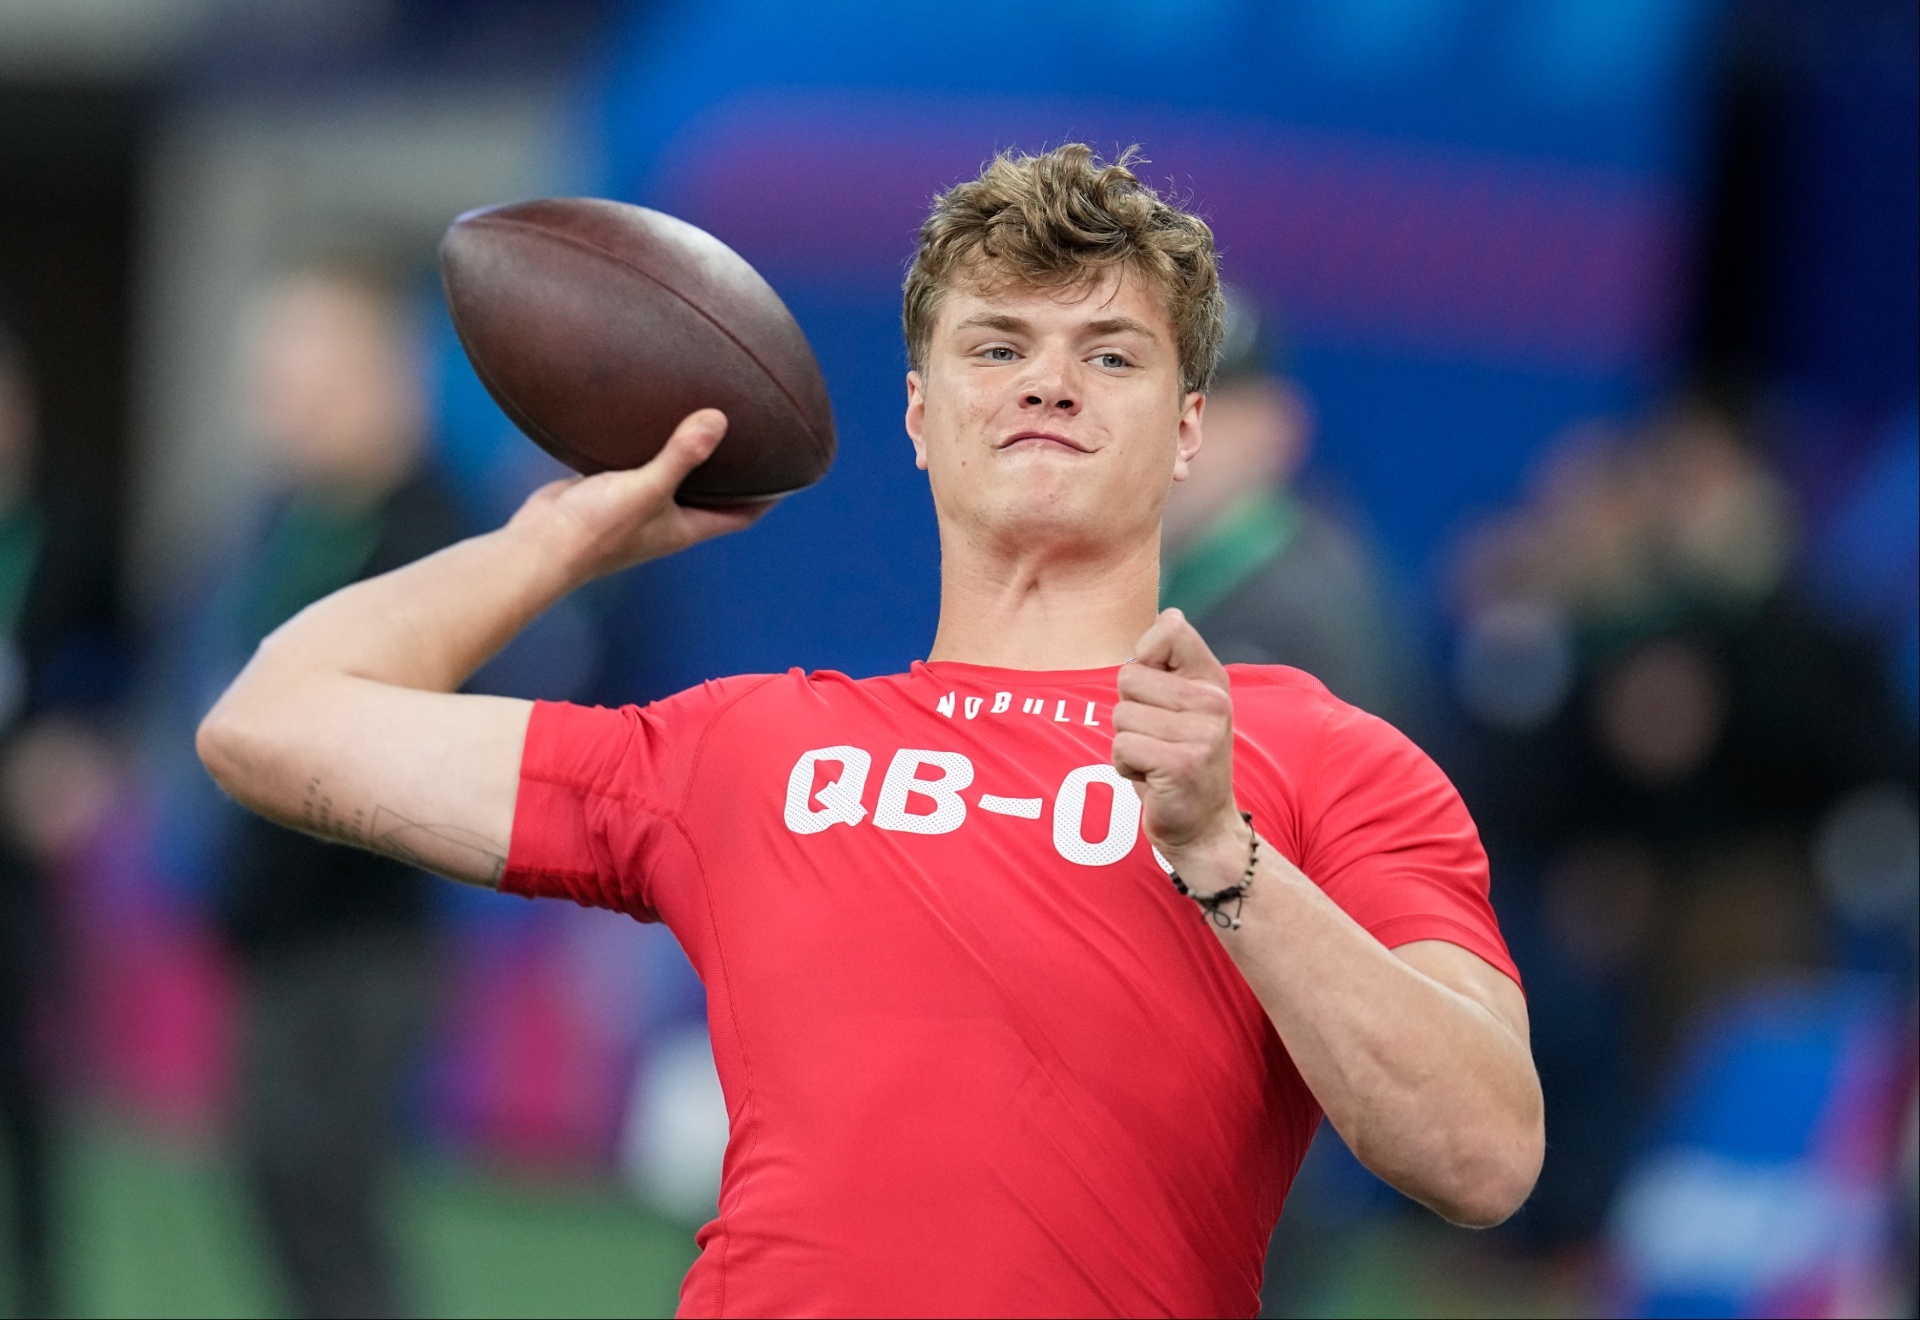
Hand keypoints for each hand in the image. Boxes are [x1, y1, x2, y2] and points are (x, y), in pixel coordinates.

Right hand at [509, 409, 772, 582]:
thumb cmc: (595, 530)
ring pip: (673, 477)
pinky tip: (648, 416)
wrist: (539, 545)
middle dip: (734, 470)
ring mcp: (637, 506)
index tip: (791, 471)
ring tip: (705, 416)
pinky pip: (637, 463)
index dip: (769, 497)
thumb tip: (718, 420)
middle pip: (713, 494)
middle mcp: (667, 519)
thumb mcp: (645, 489)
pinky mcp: (608, 490)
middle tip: (753, 433)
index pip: (742, 515)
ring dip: (689, 455)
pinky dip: (648, 445)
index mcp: (686, 527)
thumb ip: (680, 456)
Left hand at [1111, 609, 1249, 885]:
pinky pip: (1122, 747)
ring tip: (1155, 760)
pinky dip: (1125, 766)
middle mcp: (1214, 701)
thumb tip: (1165, 617)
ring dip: (1127, 742)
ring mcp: (1201, 733)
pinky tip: (1152, 779)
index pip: (1170, 628)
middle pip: (1128, 677)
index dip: (1146, 656)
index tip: (1158, 690)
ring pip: (1121, 715)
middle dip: (1130, 711)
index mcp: (1213, 679)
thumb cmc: (1181, 759)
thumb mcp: (1184, 705)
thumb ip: (1170, 664)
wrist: (1204, 826)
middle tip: (1158, 740)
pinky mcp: (1181, 764)